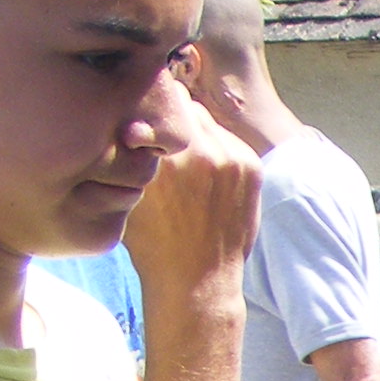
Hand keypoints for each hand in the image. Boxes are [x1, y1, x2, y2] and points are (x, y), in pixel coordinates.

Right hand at [121, 75, 263, 300]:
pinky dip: (218, 149)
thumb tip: (132, 121)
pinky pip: (229, 139)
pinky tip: (207, 175)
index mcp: (164, 157)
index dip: (148, 110)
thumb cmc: (152, 241)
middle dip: (172, 119)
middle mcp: (201, 151)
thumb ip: (131, 154)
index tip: (142, 123)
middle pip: (184, 105)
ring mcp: (231, 158)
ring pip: (208, 121)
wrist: (197, 279)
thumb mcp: (128, 192)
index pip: (157, 102)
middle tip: (163, 140)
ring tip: (186, 161)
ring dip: (196, 133)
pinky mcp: (251, 167)